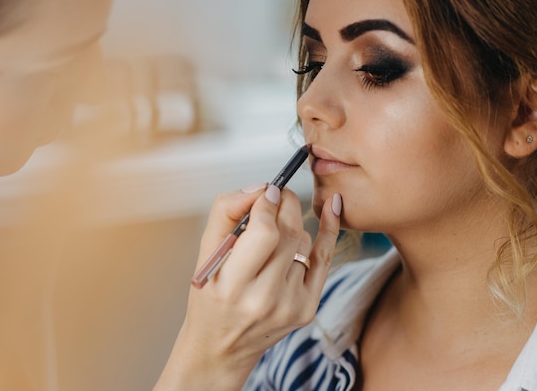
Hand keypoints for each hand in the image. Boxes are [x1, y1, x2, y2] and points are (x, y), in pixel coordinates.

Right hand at [154, 183, 340, 389]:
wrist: (222, 346)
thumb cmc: (210, 297)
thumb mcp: (204, 254)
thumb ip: (226, 213)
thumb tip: (260, 189)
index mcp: (233, 286)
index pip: (264, 233)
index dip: (268, 204)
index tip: (266, 191)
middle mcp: (265, 299)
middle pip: (289, 232)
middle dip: (285, 204)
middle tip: (276, 195)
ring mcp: (291, 305)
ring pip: (304, 241)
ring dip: (291, 226)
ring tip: (271, 235)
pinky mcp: (308, 307)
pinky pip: (323, 259)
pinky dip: (328, 231)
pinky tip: (332, 208)